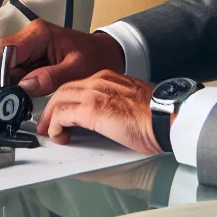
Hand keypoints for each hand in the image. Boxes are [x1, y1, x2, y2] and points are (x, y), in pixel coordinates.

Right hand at [0, 20, 125, 100]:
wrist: (108, 54)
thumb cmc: (97, 57)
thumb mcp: (78, 70)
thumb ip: (50, 78)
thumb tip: (24, 86)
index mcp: (39, 34)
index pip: (4, 48)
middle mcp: (29, 38)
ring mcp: (27, 50)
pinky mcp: (28, 61)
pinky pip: (9, 73)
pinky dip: (5, 88)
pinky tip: (8, 103)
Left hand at [36, 70, 161, 154]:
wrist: (169, 117)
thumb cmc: (159, 116)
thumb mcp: (133, 105)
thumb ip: (117, 107)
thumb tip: (108, 121)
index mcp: (111, 79)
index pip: (80, 85)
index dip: (67, 100)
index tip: (63, 114)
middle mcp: (100, 81)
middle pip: (65, 89)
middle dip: (52, 108)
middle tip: (48, 124)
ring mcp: (94, 93)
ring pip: (59, 99)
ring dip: (51, 117)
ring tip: (50, 132)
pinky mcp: (91, 109)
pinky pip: (62, 115)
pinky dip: (56, 126)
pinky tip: (59, 136)